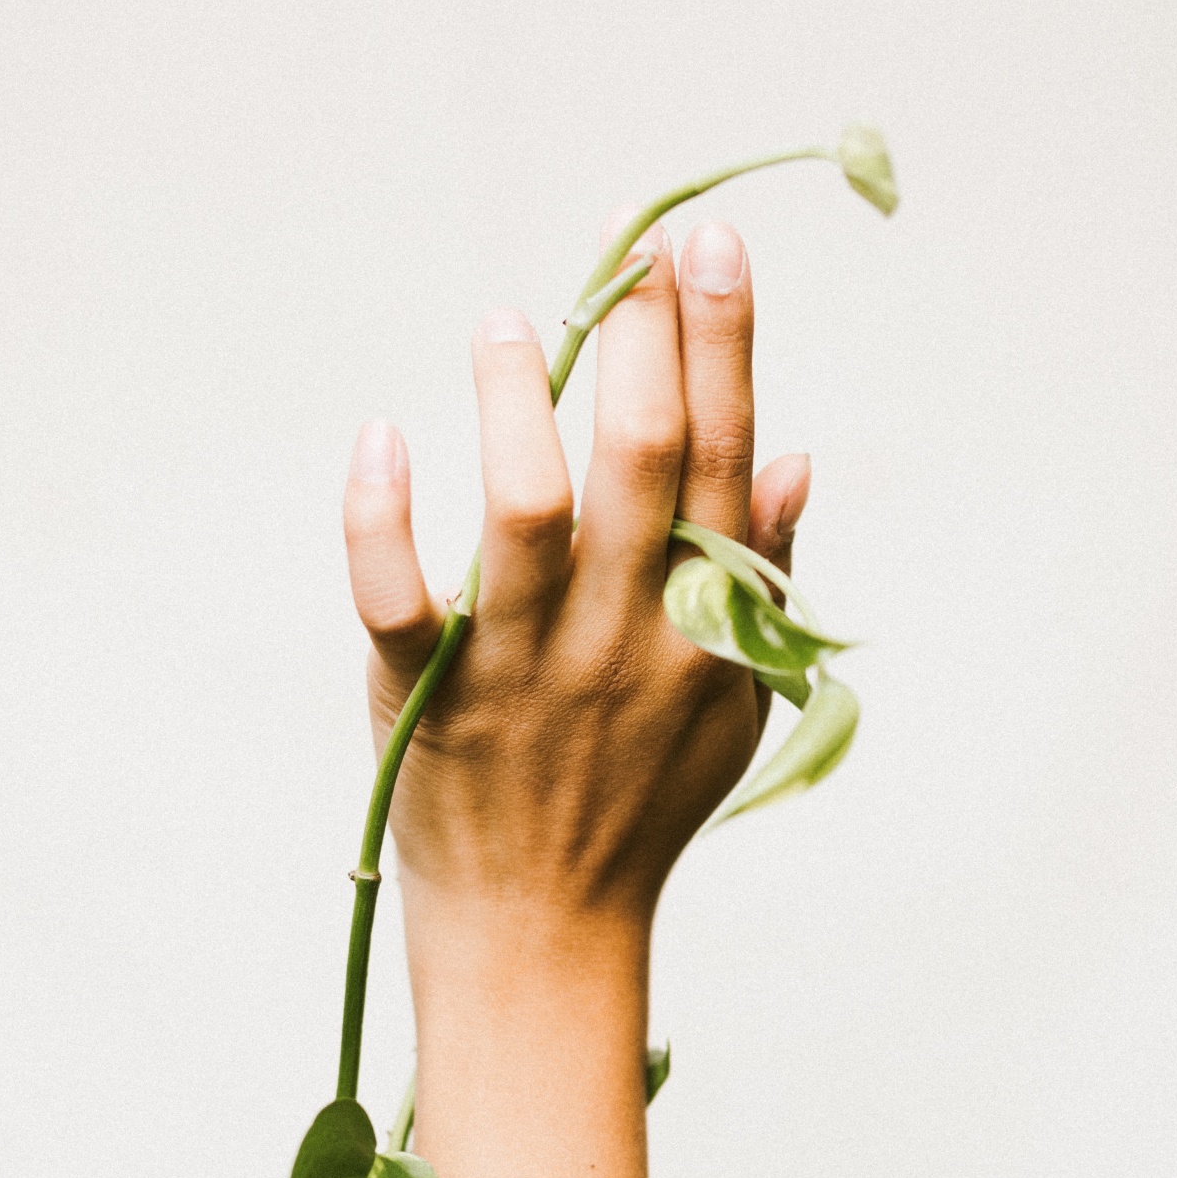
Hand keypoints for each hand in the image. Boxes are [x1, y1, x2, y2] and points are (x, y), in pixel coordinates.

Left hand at [342, 216, 809, 945]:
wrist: (543, 934)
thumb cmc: (638, 809)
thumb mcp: (729, 708)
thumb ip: (761, 584)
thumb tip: (796, 460)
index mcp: (700, 627)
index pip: (723, 458)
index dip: (721, 342)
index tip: (707, 243)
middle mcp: (620, 637)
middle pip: (641, 460)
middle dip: (642, 340)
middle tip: (628, 254)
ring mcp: (522, 667)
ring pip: (526, 510)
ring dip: (514, 400)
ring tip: (500, 319)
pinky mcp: (430, 698)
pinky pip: (396, 598)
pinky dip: (380, 519)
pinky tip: (380, 436)